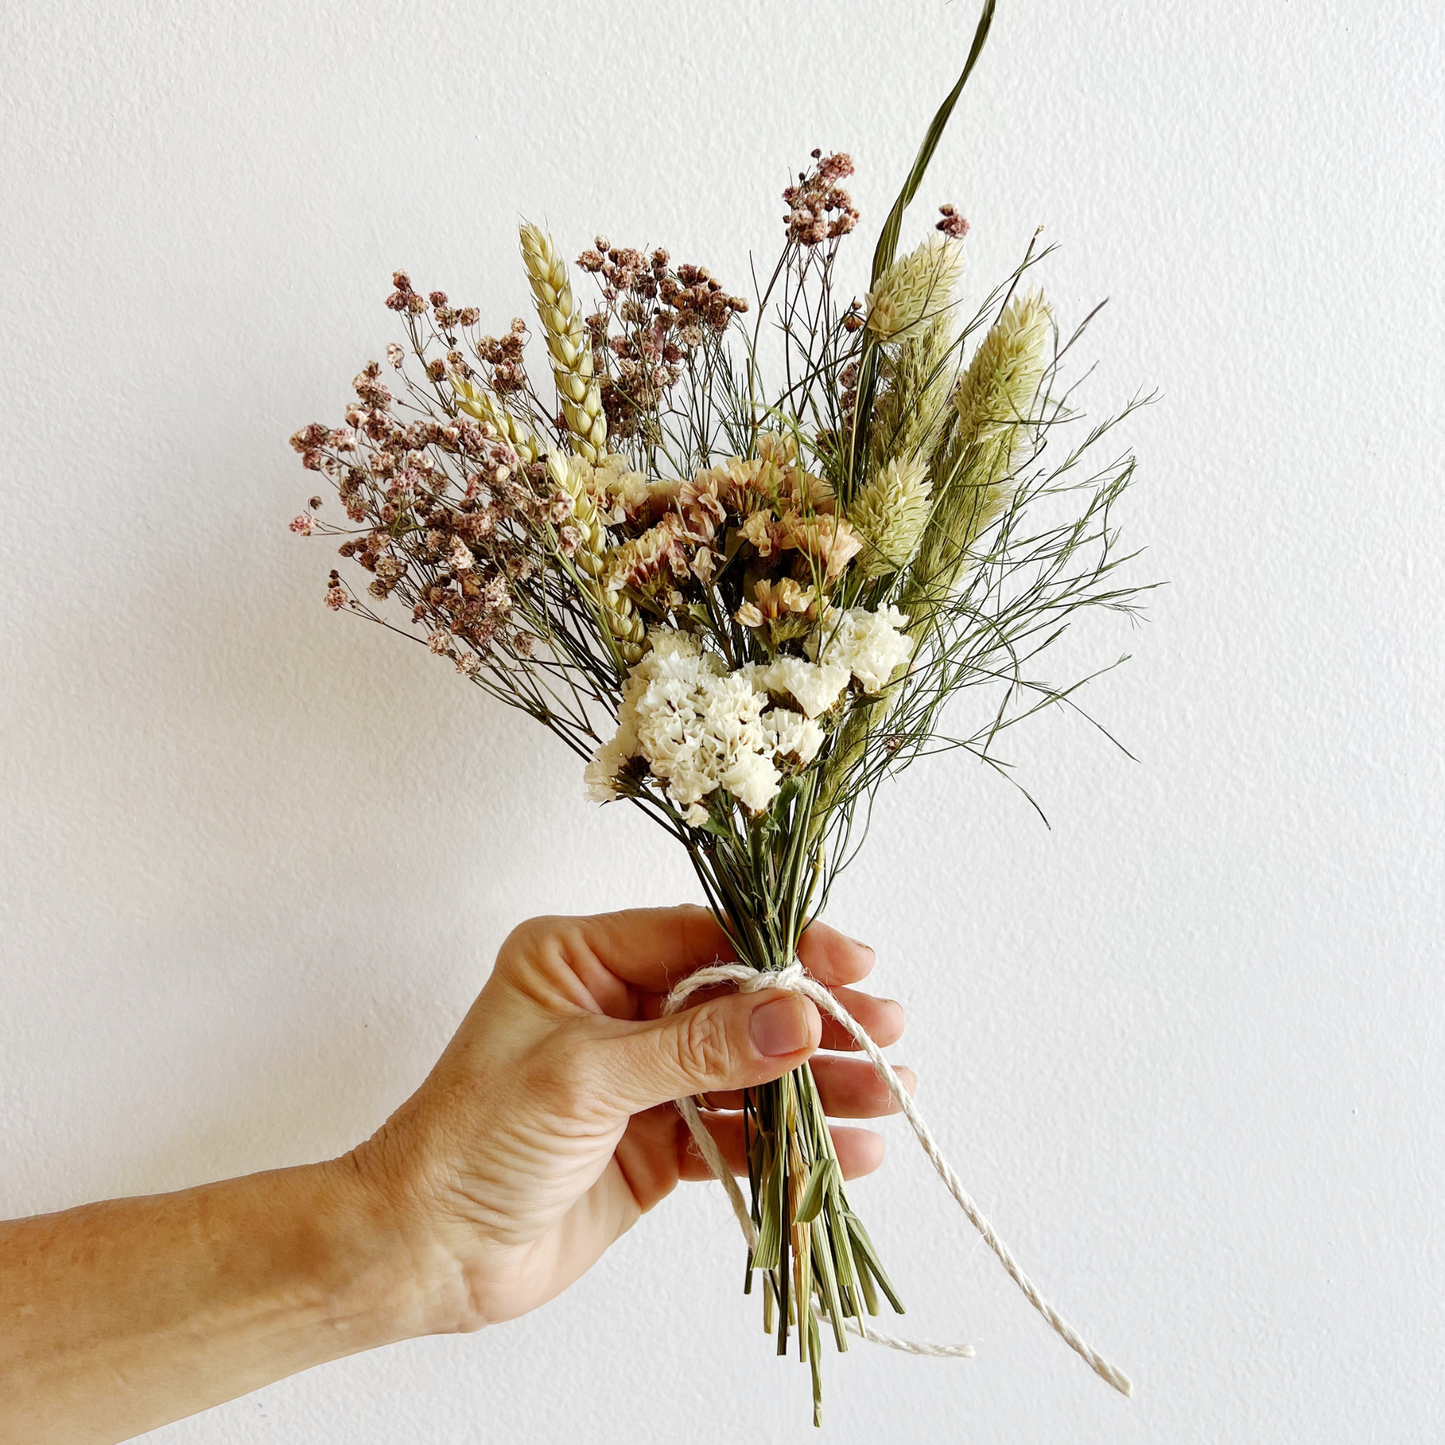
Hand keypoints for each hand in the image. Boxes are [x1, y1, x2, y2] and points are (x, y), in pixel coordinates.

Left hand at [348, 904, 911, 1332]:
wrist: (422, 1256)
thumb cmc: (471, 1143)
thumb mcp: (585, 1077)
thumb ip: (696, 1047)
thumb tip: (797, 1016)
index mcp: (582, 958)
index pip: (702, 936)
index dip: (781, 949)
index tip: (853, 969)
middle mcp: (616, 1006)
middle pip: (736, 1002)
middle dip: (812, 1022)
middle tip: (886, 1037)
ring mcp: (640, 1077)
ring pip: (745, 1069)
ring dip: (814, 1085)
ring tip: (888, 1099)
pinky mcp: (654, 1142)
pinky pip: (734, 1132)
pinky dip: (787, 1142)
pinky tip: (845, 1154)